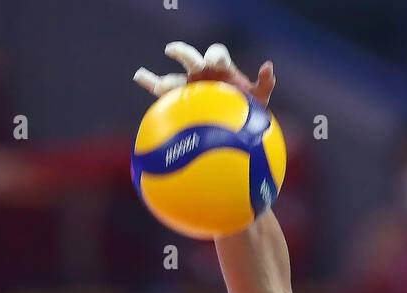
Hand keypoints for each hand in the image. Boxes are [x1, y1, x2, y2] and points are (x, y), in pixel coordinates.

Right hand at [134, 41, 275, 106]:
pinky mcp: (182, 100)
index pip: (217, 54)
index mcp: (222, 68)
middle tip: (172, 51)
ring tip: (142, 76)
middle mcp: (203, 72)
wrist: (236, 126)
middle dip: (183, 54)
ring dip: (158, 77)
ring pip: (173, 77)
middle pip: (191, 58)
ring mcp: (190, 85)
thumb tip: (268, 67)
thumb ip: (264, 83)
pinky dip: (150, 84)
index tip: (213, 62)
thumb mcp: (260, 99)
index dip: (215, 55)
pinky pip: (164, 94)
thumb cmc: (248, 109)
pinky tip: (138, 78)